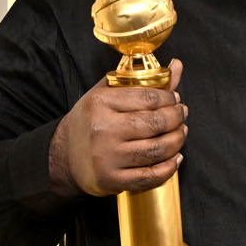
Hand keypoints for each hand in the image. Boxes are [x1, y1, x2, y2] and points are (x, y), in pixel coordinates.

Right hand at [49, 59, 187, 196]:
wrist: (63, 156)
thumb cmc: (90, 122)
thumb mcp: (108, 95)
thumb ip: (143, 81)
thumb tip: (177, 66)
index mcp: (100, 103)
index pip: (147, 97)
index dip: (169, 98)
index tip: (175, 99)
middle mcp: (102, 130)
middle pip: (155, 123)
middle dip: (176, 118)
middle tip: (181, 114)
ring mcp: (107, 157)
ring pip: (157, 149)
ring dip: (177, 141)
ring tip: (180, 132)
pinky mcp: (113, 179)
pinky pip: (150, 175)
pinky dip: (169, 167)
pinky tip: (175, 158)